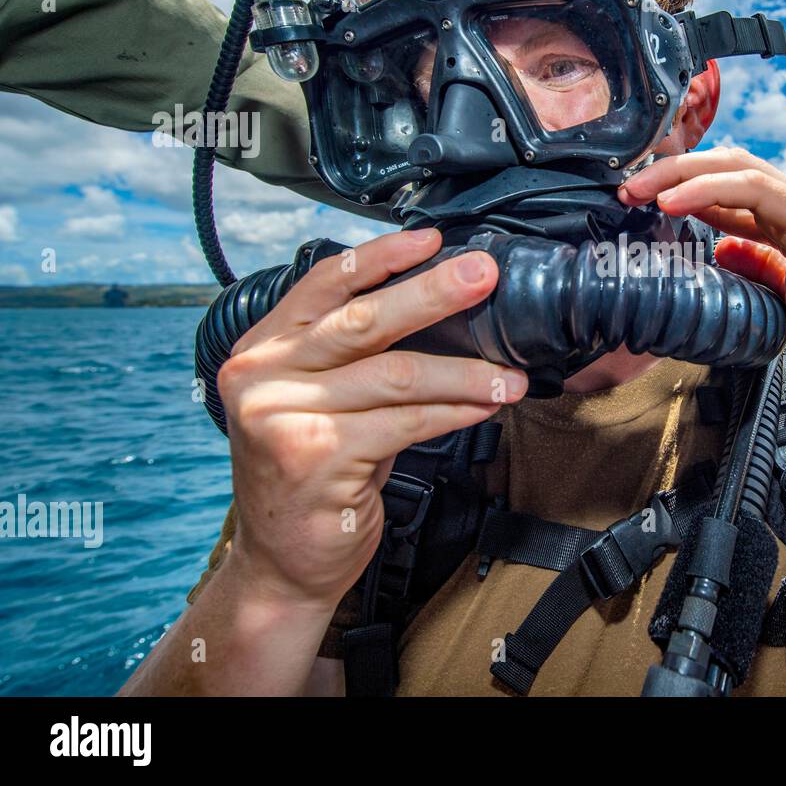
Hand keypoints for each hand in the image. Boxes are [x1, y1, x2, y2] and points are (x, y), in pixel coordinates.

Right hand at [215, 228, 527, 610]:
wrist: (282, 563)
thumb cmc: (311, 478)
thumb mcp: (316, 405)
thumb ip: (351, 361)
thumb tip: (436, 312)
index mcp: (261, 350)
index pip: (322, 285)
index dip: (380, 256)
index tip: (431, 239)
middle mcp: (262, 376)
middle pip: (364, 321)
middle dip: (434, 294)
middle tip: (484, 276)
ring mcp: (283, 415)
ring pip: (396, 375)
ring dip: (465, 371)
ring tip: (509, 374)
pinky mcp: (316, 455)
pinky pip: (406, 422)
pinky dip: (454, 410)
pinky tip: (483, 406)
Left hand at [618, 147, 785, 409]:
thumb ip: (761, 271)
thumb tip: (722, 253)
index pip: (727, 192)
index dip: (679, 190)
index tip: (635, 201)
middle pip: (725, 167)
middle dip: (669, 171)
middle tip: (622, 187)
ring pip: (737, 166)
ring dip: (678, 172)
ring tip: (635, 186)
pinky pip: (757, 190)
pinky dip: (709, 189)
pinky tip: (672, 202)